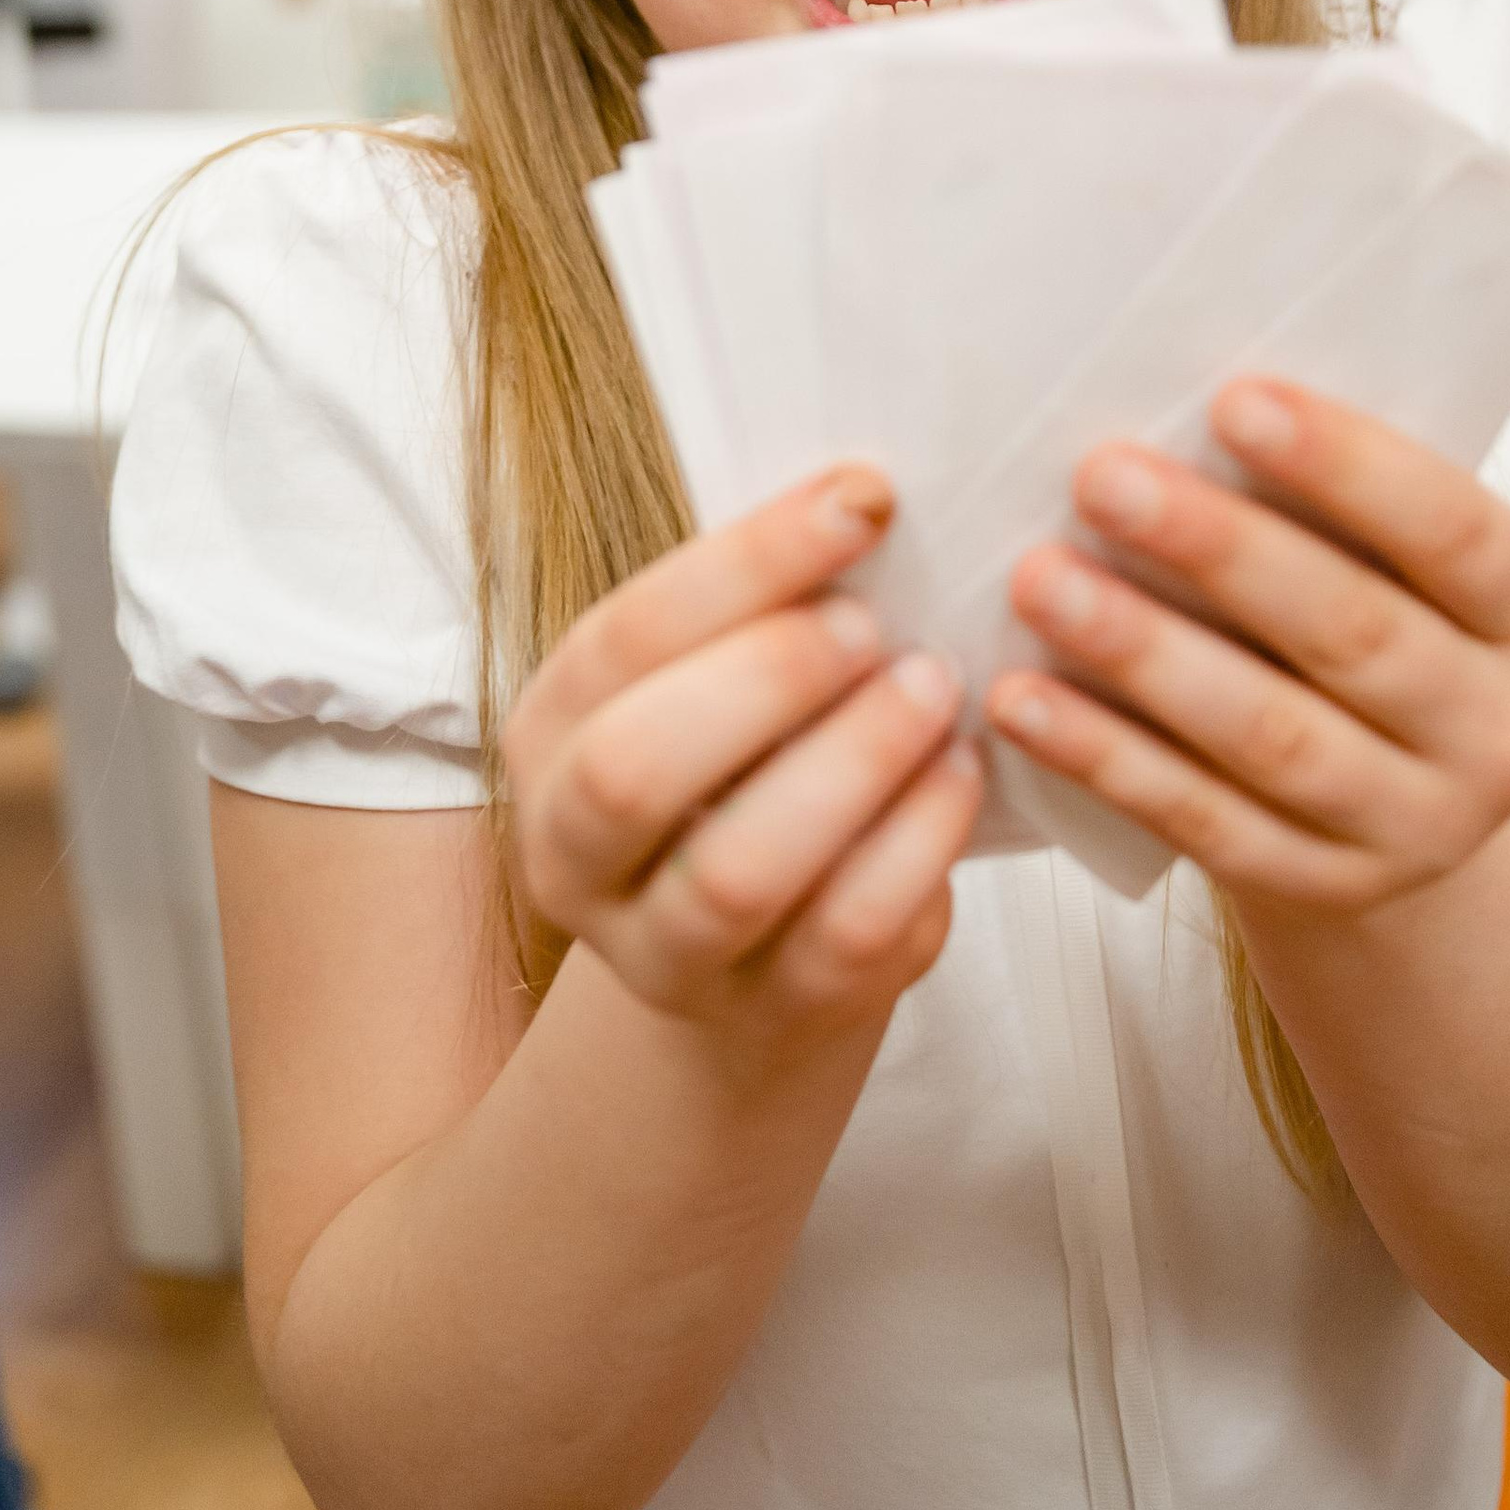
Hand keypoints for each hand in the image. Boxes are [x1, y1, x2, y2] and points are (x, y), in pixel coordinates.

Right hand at [504, 468, 983, 1055]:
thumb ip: (755, 607)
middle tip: (875, 624)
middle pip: (633, 769)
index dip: (746, 563)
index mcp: (548, 736)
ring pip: (737, 873)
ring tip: (936, 685)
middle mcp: (575, 857)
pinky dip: (916, 845)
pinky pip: (845, 937)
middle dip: (767, 677)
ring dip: (853, 762)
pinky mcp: (774, 1015)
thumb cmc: (742, 762)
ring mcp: (666, 957)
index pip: (621, 639)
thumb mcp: (710, 677)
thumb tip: (865, 495)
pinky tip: (961, 772)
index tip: (864, 500)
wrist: (749, 953)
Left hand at [988, 380, 1509, 916]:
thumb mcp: (1399, 561)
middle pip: (1352, 634)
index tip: (1231, 396)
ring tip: (1039, 578)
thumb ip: (1334, 495)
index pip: (1455, 531)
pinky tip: (1021, 697)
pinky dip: (1105, 757)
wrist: (1402, 809)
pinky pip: (1201, 821)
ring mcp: (1414, 829)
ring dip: (1145, 653)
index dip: (1348, 465)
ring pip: (1271, 737)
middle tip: (1102, 473)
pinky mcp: (1320, 888)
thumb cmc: (1378, 618)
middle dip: (1219, 548)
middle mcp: (1497, 732)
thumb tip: (1184, 395)